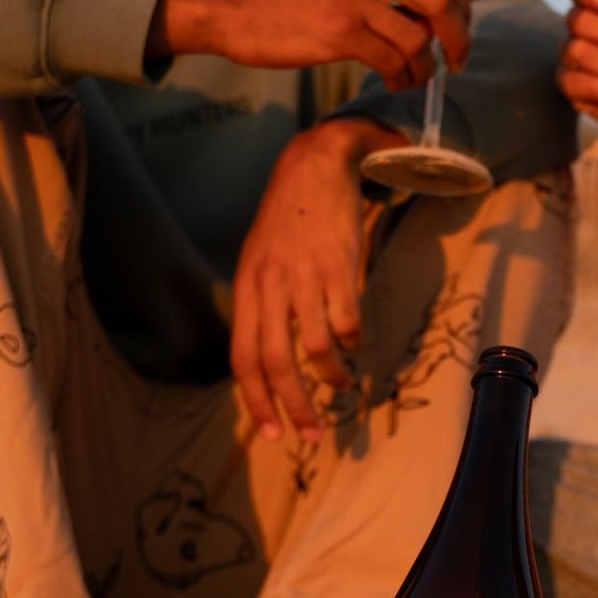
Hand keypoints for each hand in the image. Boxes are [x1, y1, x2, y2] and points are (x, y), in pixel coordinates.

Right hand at [153, 0, 471, 90]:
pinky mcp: (338, 31)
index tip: (459, 32)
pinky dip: (401, 77)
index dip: (461, 7)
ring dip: (426, 67)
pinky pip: (392, 60)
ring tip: (414, 78)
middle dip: (459, 38)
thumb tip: (430, 17)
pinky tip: (393, 81)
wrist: (234, 7)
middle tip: (457, 62)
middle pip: (442, 2)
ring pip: (419, 38)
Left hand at [229, 119, 393, 439]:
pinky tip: (355, 341)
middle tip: (311, 434)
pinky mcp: (339, 266)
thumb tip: (269, 353)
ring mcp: (305, 277)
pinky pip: (346, 320)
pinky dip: (352, 340)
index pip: (243, 357)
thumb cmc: (290, 216)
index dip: (256, 400)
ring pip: (314, 348)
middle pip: (275, 362)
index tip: (271, 433)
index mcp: (248, 288)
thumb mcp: (260, 258)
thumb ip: (262, 302)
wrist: (316, 163)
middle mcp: (271, 286)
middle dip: (294, 406)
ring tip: (342, 386)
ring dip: (331, 377)